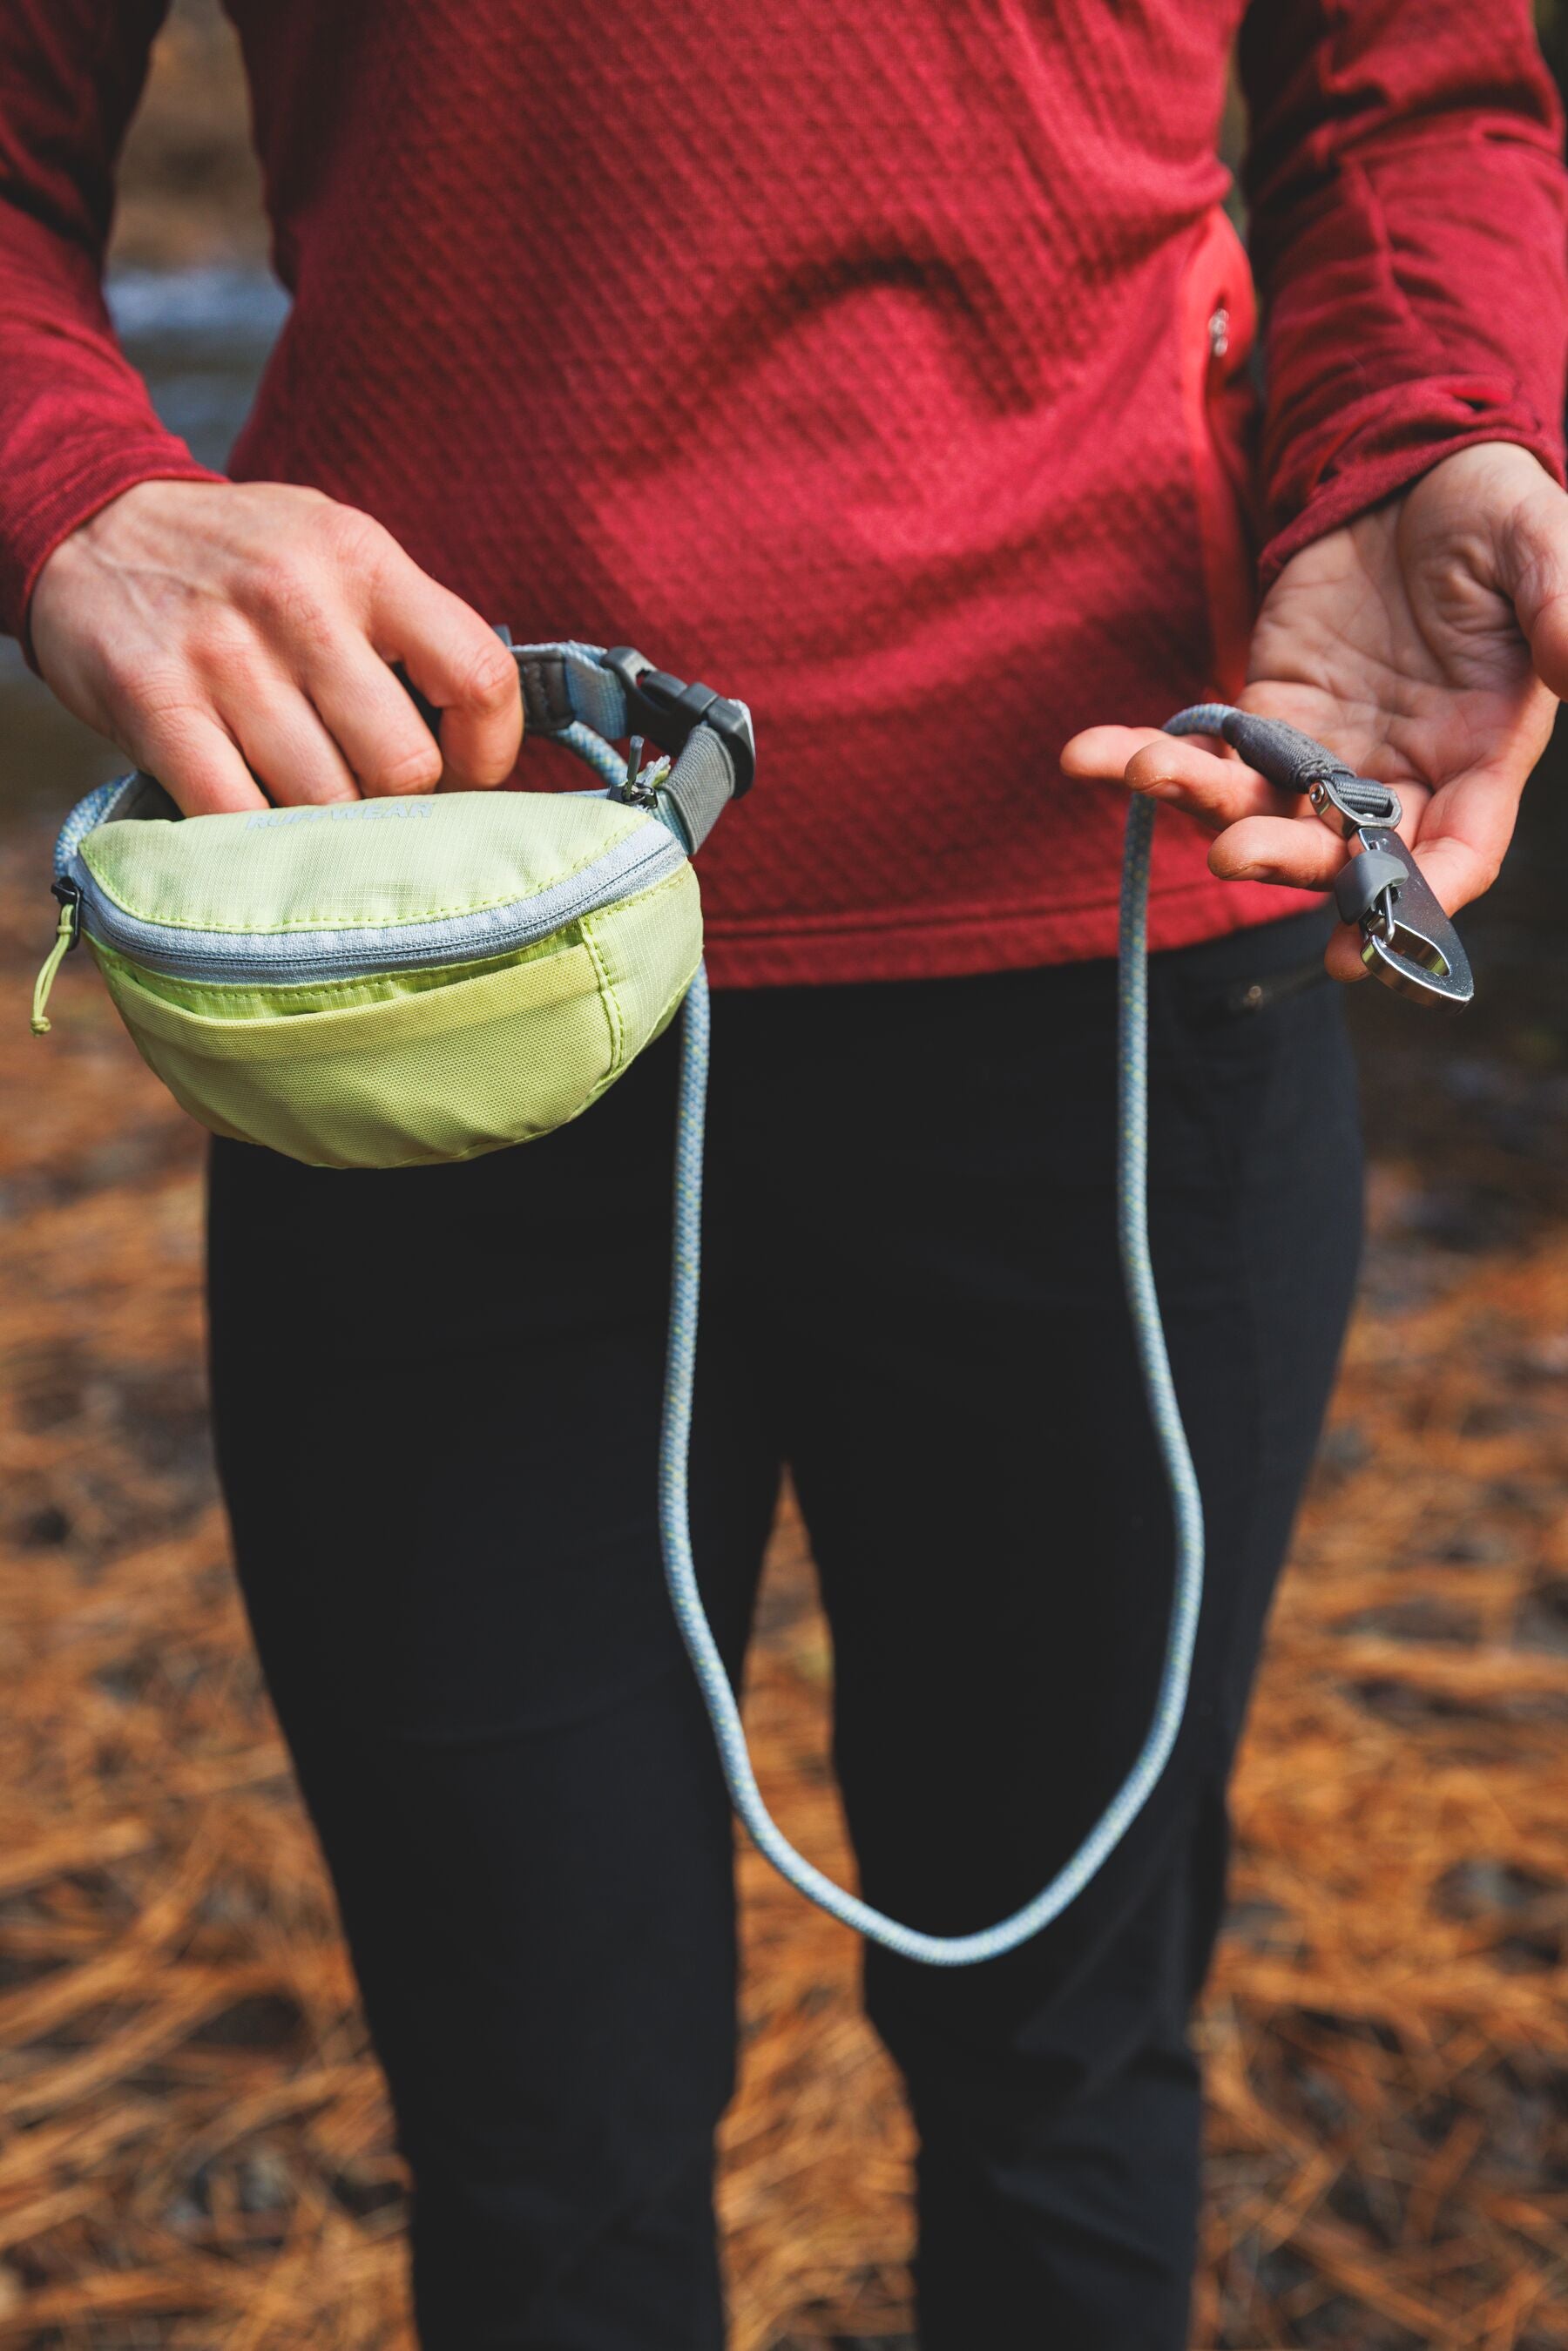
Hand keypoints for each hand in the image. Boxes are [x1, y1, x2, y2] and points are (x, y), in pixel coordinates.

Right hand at [30, 479, 522, 814]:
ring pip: (325, 804)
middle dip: (396, 802)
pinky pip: (238, 817)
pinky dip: (254, 840)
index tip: (463, 772)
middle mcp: (298, 599)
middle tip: (369, 795)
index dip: (488, 752)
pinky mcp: (155, 704)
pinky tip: (251, 816)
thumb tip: (476, 754)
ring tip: (303, 798)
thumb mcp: (335, 553)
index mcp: (362, 557)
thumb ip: (407, 633)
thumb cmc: (240, 564)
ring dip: (323, 825)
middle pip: (402, 765)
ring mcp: (224, 654)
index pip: (479, 677)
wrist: (87, 523)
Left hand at [1061, 441, 1567, 978]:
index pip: (1454, 856)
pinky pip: (1205, 754)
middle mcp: (1399, 778)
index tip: (1364, 951)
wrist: (1414, 470)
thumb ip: (1565, 606)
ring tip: (1143, 771)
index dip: (1415, 906)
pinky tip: (1086, 753)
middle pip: (1340, 852)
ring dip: (1199, 805)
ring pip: (1261, 812)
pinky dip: (1145, 754)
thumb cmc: (1493, 514)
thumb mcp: (1543, 543)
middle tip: (1230, 854)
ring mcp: (1324, 754)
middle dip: (1285, 861)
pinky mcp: (1263, 715)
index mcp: (1481, 760)